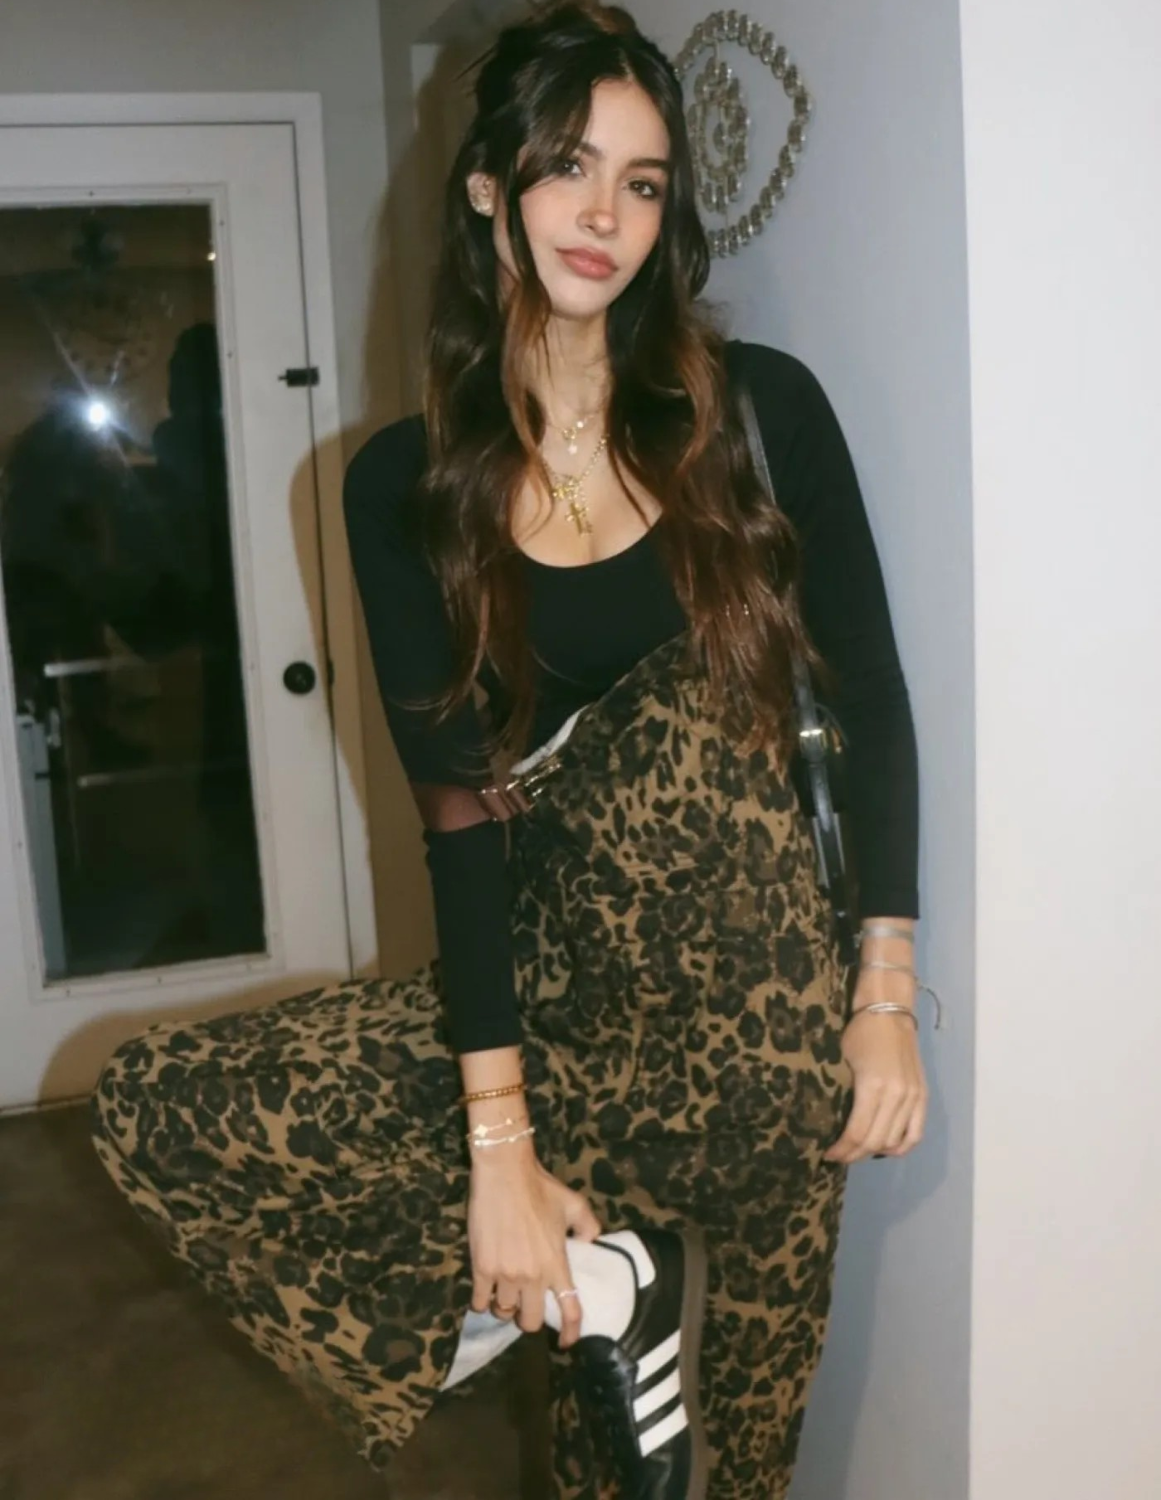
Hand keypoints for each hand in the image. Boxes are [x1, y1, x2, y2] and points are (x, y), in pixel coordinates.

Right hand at [468, 1143, 601, 1348]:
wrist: (504, 1173)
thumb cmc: (540, 1187)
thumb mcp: (574, 1204)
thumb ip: (589, 1226)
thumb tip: (592, 1242)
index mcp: (557, 1264)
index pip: (569, 1309)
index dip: (569, 1332)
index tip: (565, 1343)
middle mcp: (533, 1277)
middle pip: (529, 1321)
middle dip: (527, 1319)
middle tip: (524, 1306)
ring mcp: (506, 1274)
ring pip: (503, 1312)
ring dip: (504, 1308)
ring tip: (504, 1295)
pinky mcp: (482, 1268)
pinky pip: (479, 1301)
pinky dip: (482, 1301)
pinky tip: (484, 1292)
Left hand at [823, 1003, 928, 1164]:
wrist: (889, 1012)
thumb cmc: (859, 1033)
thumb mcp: (843, 1062)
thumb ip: (844, 1095)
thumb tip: (834, 1123)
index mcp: (873, 1088)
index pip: (857, 1132)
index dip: (842, 1149)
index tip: (828, 1155)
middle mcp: (896, 1097)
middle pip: (876, 1141)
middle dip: (855, 1154)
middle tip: (839, 1157)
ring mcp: (913, 1098)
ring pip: (895, 1141)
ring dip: (875, 1151)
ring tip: (858, 1152)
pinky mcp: (923, 1096)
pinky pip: (915, 1133)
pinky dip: (901, 1146)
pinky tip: (885, 1148)